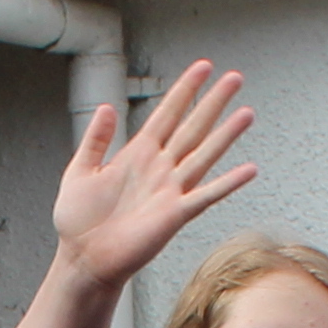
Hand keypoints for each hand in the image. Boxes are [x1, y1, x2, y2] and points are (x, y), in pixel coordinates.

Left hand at [46, 59, 261, 286]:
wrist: (83, 260)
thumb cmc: (78, 222)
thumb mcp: (79, 172)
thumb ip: (95, 140)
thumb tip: (106, 107)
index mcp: (137, 154)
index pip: (167, 114)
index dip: (185, 90)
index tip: (203, 67)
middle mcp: (159, 168)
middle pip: (192, 127)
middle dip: (213, 102)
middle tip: (235, 77)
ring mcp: (170, 191)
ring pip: (204, 155)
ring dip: (226, 134)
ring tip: (247, 112)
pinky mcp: (175, 215)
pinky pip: (206, 196)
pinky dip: (227, 183)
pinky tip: (249, 169)